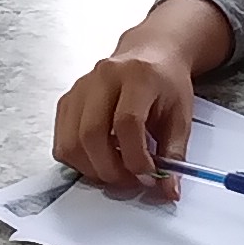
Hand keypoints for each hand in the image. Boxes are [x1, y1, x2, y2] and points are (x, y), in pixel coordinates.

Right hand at [51, 0, 226, 198]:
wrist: (150, 54)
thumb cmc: (166, 82)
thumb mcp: (181, 116)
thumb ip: (174, 154)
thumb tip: (168, 190)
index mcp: (136, 75)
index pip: (127, 123)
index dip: (136, 157)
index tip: (149, 176)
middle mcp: (102, 77)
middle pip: (92, 134)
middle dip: (111, 169)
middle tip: (131, 181)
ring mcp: (80, 88)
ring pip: (71, 141)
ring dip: (92, 169)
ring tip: (117, 173)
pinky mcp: (67, 100)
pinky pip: (62, 141)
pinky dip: (78, 160)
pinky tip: (100, 160)